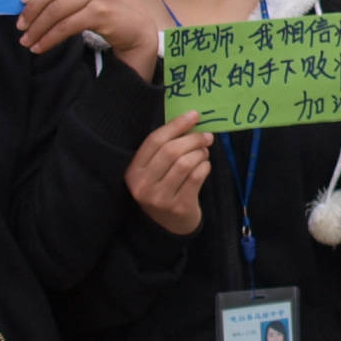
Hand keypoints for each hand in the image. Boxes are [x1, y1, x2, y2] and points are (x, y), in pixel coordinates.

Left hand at [18, 0, 160, 72]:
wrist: (140, 29)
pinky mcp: (101, 12)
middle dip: (32, 10)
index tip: (25, 1)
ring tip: (27, 40)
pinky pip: (65, 26)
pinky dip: (49, 38)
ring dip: (37, 28)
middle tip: (21, 26)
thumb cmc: (112, 8)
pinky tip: (40, 47)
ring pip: (56, 10)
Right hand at [126, 116, 212, 234]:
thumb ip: (165, 147)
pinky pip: (196, 177)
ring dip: (200, 153)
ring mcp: (159, 198)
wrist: (169, 225)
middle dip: (193, 139)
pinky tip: (205, 166)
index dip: (176, 125)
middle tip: (207, 136)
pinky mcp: (178, 207)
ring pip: (185, 164)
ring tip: (205, 152)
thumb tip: (190, 119)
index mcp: (133, 170)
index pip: (154, 141)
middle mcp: (142, 185)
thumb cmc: (164, 187)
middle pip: (171, 151)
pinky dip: (205, 167)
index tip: (194, 115)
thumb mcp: (155, 169)